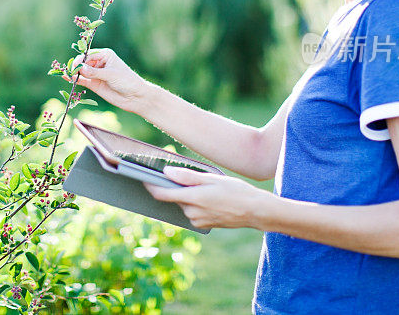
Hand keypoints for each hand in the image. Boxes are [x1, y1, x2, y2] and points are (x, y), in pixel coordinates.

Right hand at [64, 48, 149, 112]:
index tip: (76, 65)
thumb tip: (80, 68)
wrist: (134, 97)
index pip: (88, 55)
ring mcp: (96, 74)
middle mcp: (99, 63)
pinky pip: (82, 80)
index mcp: (105, 55)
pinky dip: (74, 79)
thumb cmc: (127, 81)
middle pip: (83, 62)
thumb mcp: (111, 75)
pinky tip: (67, 77)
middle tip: (71, 71)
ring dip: (74, 72)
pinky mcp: (94, 84)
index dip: (81, 59)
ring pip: (81, 71)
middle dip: (76, 66)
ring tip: (67, 74)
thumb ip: (95, 72)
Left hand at [144, 167, 275, 229]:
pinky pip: (192, 212)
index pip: (162, 194)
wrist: (256, 211)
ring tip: (204, 187)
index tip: (142, 177)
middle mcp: (192, 212)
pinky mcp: (203, 225)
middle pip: (174, 198)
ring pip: (183, 205)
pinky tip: (209, 198)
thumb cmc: (236, 191)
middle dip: (174, 187)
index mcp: (193, 199)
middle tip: (180, 175)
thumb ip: (187, 177)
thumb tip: (166, 172)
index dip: (150, 186)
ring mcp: (197, 221)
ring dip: (186, 196)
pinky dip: (195, 204)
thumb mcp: (212, 178)